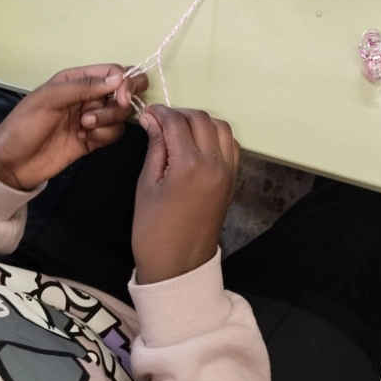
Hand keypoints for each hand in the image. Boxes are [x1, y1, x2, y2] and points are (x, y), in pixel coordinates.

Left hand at [0, 65, 147, 190]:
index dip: (124, 82)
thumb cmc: (25, 124)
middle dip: (126, 97)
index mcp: (77, 79)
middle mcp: (89, 95)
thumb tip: (119, 80)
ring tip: (84, 126)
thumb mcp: (49, 99)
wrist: (11, 164)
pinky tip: (85, 138)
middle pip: (125, 89)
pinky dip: (105, 135)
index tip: (121, 98)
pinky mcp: (94, 139)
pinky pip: (114, 133)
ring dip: (108, 119)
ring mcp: (93, 118)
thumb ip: (84, 87)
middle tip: (117, 106)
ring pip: (121, 113)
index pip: (113, 72)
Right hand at [132, 106, 239, 284]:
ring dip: (200, 121)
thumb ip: (154, 147)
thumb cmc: (153, 229)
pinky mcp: (233, 179)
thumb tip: (152, 119)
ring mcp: (228, 170)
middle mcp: (214, 163)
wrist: (178, 266)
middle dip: (179, 114)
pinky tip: (198, 142)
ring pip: (220, 127)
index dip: (160, 113)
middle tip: (160, 121)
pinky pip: (230, 144)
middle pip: (201, 119)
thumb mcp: (147, 185)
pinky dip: (216, 135)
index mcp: (189, 165)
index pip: (177, 122)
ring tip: (179, 129)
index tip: (147, 113)